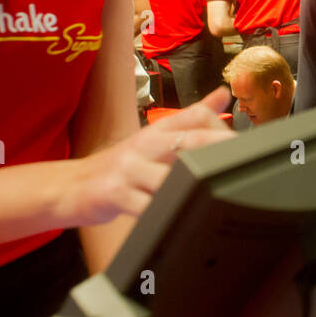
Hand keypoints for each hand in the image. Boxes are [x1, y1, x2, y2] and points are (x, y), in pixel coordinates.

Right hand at [63, 89, 233, 226]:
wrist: (70, 186)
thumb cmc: (120, 166)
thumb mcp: (153, 139)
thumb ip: (190, 119)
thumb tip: (224, 95)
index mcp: (156, 131)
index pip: (196, 117)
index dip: (224, 128)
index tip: (246, 145)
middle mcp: (144, 144)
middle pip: (189, 140)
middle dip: (219, 151)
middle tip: (242, 166)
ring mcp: (128, 169)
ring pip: (169, 177)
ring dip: (193, 188)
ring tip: (218, 196)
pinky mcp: (114, 194)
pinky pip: (145, 207)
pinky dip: (165, 214)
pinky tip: (182, 221)